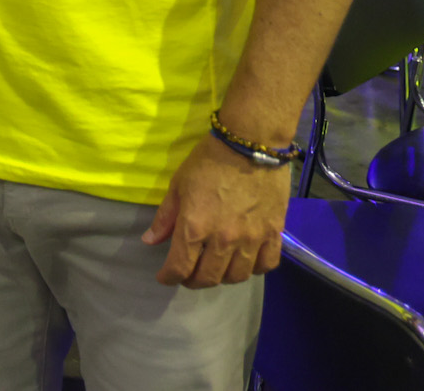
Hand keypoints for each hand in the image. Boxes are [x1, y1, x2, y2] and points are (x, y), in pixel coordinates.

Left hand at [143, 134, 289, 287]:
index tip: (165, 277)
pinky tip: (245, 262)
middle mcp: (223, 239)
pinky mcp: (274, 233)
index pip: (180, 267)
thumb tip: (150, 241)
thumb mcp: (178, 186)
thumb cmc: (207, 161)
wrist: (249, 144)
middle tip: (188, 274)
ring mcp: (252, 238)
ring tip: (215, 268)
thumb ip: (165, 218)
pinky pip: (267, 265)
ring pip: (237, 276)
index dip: (170, 277)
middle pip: (209, 278)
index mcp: (195, 227)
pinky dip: (254, 269)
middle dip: (194, 281)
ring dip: (222, 278)